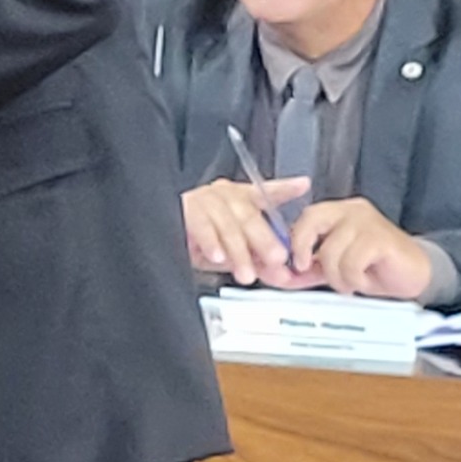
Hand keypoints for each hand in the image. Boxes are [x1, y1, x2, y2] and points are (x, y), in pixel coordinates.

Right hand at [180, 175, 308, 285]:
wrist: (158, 231)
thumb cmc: (195, 241)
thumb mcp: (230, 251)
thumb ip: (256, 260)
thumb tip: (283, 276)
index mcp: (237, 198)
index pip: (264, 192)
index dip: (284, 188)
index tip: (302, 185)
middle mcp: (223, 195)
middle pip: (249, 215)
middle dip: (264, 240)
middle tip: (277, 259)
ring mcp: (203, 201)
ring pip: (228, 224)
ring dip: (239, 251)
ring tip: (247, 273)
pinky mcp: (184, 211)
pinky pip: (201, 227)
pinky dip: (211, 243)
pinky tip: (219, 258)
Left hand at [287, 195, 434, 299]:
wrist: (414, 275)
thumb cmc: (374, 269)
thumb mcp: (335, 269)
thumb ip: (309, 270)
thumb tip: (279, 277)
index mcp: (339, 213)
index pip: (307, 216)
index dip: (295, 241)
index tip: (295, 266)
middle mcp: (352, 211)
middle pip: (312, 220)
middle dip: (302, 248)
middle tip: (309, 269)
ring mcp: (367, 222)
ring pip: (330, 250)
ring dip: (336, 276)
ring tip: (351, 282)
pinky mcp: (380, 239)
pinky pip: (351, 263)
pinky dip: (353, 279)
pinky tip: (365, 281)